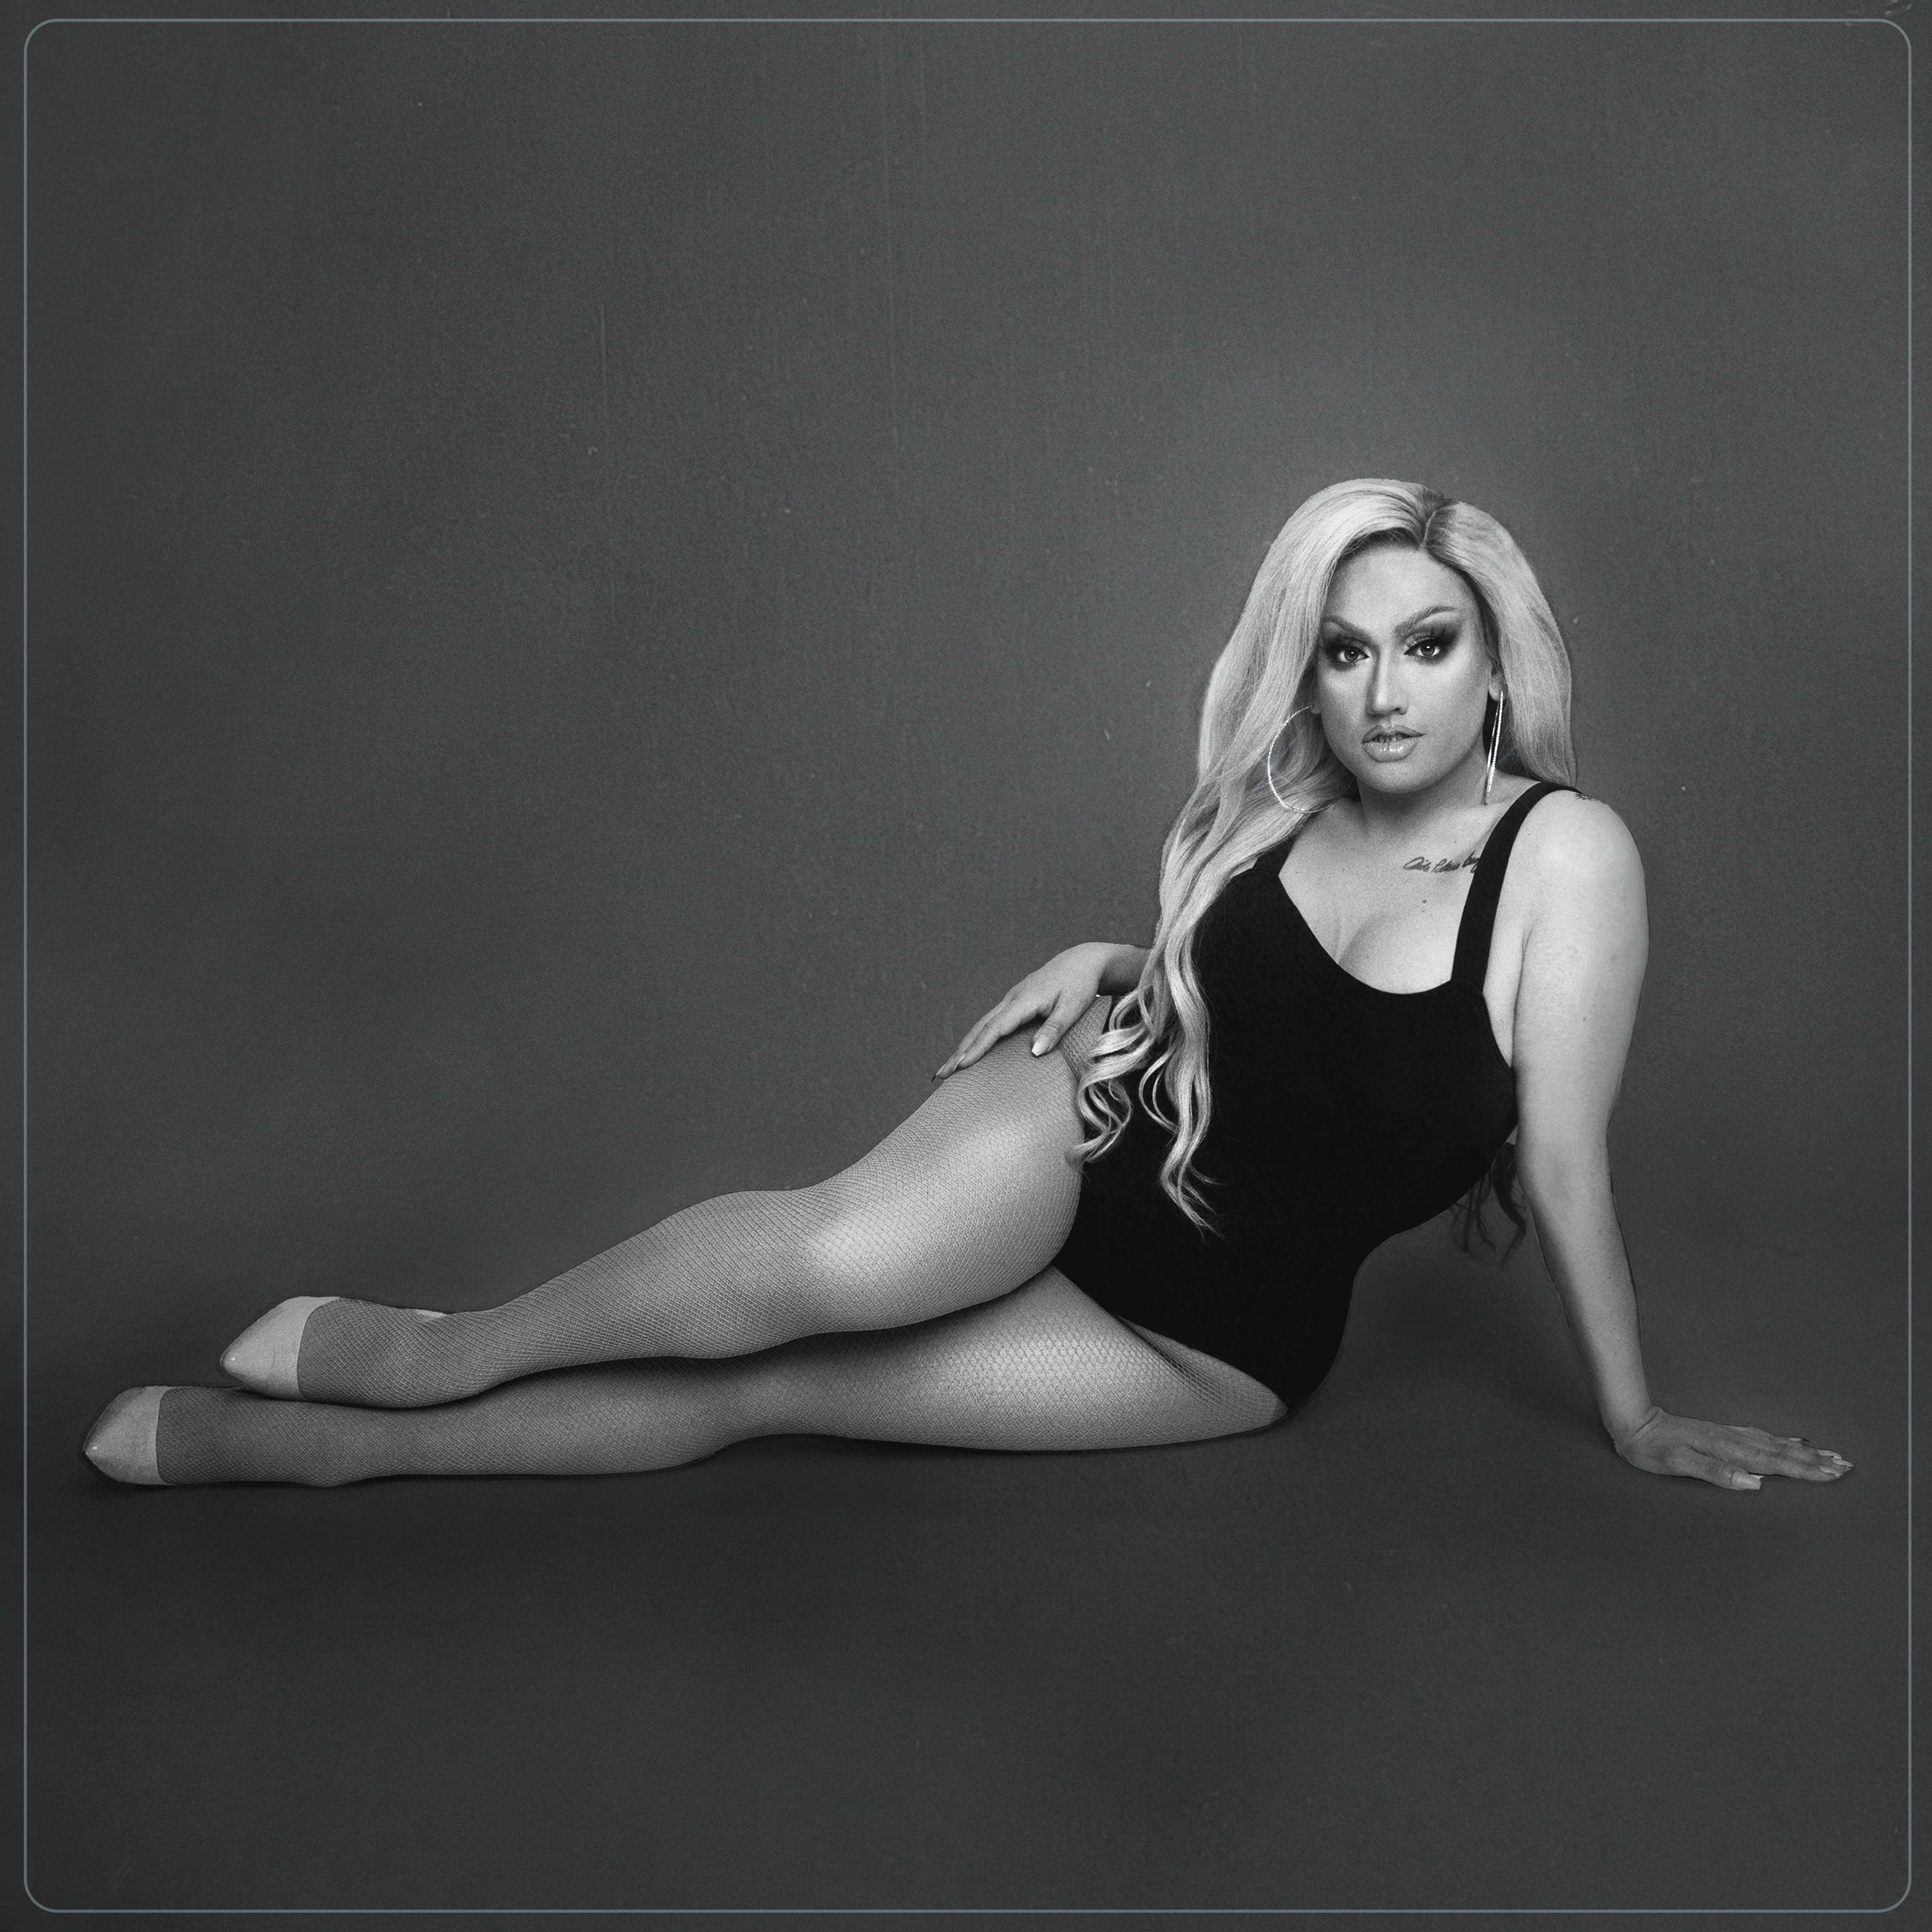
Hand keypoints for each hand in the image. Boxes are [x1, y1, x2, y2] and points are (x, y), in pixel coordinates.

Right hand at [935, 944, 1123, 1077]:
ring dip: (964, 1046)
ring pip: (981, 1025)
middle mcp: (1011, 999)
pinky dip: (977, 1038)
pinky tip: (971, 1050)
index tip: (961, 1066)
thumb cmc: (1080, 985)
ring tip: (948, 1067)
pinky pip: (990, 1022)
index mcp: (1023, 1000)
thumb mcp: (1073, 1007)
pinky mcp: (1015, 1002)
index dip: (977, 1048)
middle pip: (979, 1028)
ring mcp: (1011, 999)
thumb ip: (1054, 1029)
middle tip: (941, 1074)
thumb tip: (1034, 1052)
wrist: (1082, 960)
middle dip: (960, 1051)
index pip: (995, 1028)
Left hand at [1611, 1405, 1852, 1489]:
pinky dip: (1782, 1441)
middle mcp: (1733, 1441)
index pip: (1775, 1463)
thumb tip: (1755, 1482)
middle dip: (1815, 1460)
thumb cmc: (1653, 1450)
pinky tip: (1792, 1441)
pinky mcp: (1722, 1434)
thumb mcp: (1679, 1464)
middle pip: (1782, 1451)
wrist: (1634, 1423)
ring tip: (1830, 1455)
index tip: (1834, 1474)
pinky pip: (1762, 1438)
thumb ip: (1716, 1473)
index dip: (1806, 1469)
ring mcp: (1729, 1436)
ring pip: (1775, 1444)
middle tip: (1847, 1466)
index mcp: (1728, 1451)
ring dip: (1804, 1451)